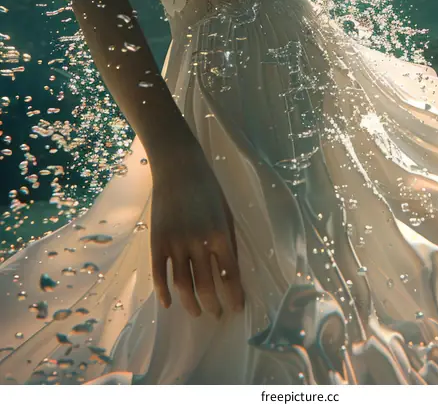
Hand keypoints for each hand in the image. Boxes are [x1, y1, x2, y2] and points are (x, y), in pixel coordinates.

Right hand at [150, 148, 243, 317]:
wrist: (178, 168)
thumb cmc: (207, 189)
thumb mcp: (226, 213)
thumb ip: (228, 242)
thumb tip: (231, 273)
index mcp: (220, 234)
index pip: (230, 276)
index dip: (234, 296)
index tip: (236, 308)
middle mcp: (198, 242)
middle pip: (206, 286)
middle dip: (214, 305)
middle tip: (217, 314)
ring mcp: (175, 243)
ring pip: (182, 286)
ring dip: (191, 304)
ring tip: (197, 312)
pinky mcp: (156, 241)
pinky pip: (159, 274)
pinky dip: (163, 292)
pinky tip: (169, 303)